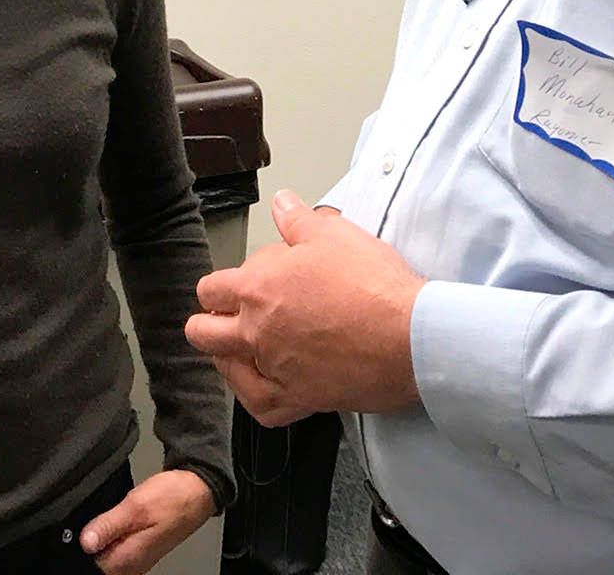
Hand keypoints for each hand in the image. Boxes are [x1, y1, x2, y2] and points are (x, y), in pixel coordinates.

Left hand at [80, 469, 214, 574]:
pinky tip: (117, 520)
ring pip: (107, 556)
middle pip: (98, 563)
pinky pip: (117, 550)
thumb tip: (85, 543)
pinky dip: (113, 536)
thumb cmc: (173, 498)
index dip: (80, 546)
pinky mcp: (141, 551)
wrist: (198, 491)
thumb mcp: (136, 505)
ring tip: (112, 516)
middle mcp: (133, 565)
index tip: (82, 527)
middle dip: (93, 541)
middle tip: (103, 517)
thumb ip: (108, 525)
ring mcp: (137, 560)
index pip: (90, 565)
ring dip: (103, 537)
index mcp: (129, 558)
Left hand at [184, 189, 424, 426]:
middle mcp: (257, 332)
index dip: (217, 286)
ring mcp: (275, 370)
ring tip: (239, 346)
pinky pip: (260, 408)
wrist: (409, 337)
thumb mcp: (334, 235)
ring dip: (227, 356)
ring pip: (227, 370)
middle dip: (209, 321)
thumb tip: (281, 203)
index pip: (212, 289)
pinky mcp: (300, 400)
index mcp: (258, 289)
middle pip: (204, 333)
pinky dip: (254, 395)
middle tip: (226, 317)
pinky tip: (260, 383)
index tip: (230, 286)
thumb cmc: (373, 285)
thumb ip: (297, 219)